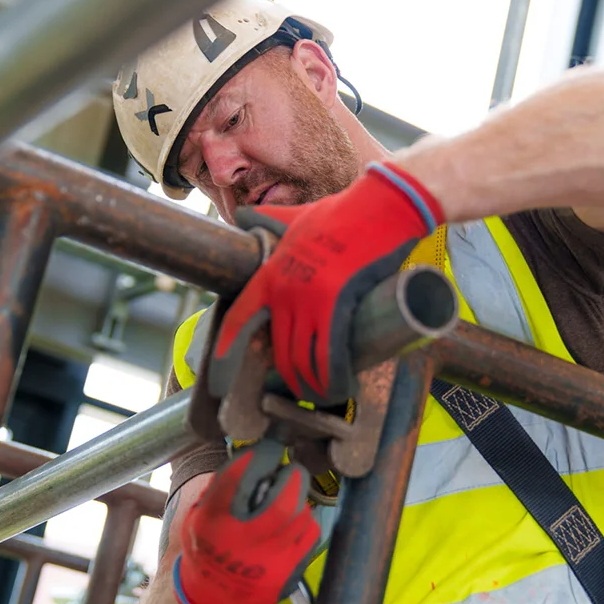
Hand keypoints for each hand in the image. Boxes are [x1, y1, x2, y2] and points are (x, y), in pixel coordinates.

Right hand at [174, 442, 319, 603]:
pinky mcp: (286, 575)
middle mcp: (239, 545)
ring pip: (300, 517)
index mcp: (212, 524)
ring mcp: (266, 564)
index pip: (237, 481)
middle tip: (292, 470)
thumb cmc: (207, 545)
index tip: (270, 448)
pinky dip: (305, 522)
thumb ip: (221, 487)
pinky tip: (293, 523)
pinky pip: (310, 535)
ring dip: (298, 499)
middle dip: (292, 478)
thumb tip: (256, 455)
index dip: (259, 457)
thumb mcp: (198, 515)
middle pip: (281, 504)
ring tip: (289, 498)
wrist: (213, 597)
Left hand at [210, 161, 443, 404]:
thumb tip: (241, 215)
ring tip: (324, 397)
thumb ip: (269, 220)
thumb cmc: (343, 212)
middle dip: (289, 379)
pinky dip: (333, 377)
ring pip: (303, 358)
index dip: (226, 355)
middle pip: (278, 350)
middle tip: (300, 394)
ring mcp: (309, 297)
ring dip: (313, 385)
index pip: (238, 320)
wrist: (381, 206)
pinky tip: (339, 389)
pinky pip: (329, 353)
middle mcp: (284, 289)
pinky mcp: (338, 302)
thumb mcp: (296, 217)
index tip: (222, 382)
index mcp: (271, 272)